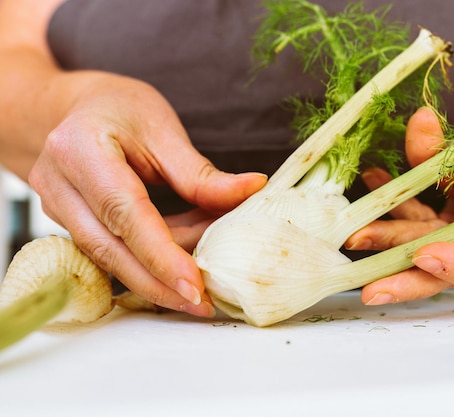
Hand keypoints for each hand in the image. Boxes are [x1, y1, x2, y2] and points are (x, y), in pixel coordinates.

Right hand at [28, 73, 266, 315]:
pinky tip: (183, 260)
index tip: (195, 285)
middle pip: (111, 250)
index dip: (160, 254)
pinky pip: (113, 253)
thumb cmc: (117, 109)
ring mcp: (58, 210)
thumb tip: (250, 192)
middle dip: (159, 285)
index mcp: (80, 151)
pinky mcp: (71, 226)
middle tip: (203, 304)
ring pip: (111, 259)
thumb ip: (200, 172)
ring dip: (160, 274)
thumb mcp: (162, 128)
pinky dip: (151, 260)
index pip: (124, 213)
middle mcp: (59, 186)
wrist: (72, 110)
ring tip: (205, 277)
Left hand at [345, 107, 453, 304]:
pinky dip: (392, 205)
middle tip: (371, 291)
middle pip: (447, 271)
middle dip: (406, 281)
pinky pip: (411, 220)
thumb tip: (420, 122)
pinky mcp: (438, 229)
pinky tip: (371, 180)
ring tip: (355, 236)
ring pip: (419, 247)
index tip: (423, 256)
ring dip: (386, 239)